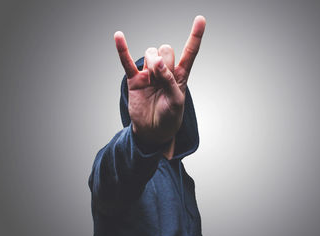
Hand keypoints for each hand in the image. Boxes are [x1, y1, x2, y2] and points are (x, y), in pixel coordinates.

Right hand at [114, 15, 205, 145]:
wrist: (153, 131)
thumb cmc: (169, 117)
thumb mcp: (176, 102)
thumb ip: (170, 81)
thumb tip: (156, 63)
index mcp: (180, 75)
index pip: (190, 52)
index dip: (195, 36)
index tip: (200, 19)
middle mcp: (165, 71)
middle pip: (166, 49)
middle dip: (164, 61)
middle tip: (161, 78)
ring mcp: (149, 74)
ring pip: (150, 52)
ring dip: (151, 62)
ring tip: (151, 79)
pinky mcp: (135, 80)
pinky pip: (126, 61)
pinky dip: (122, 49)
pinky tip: (118, 36)